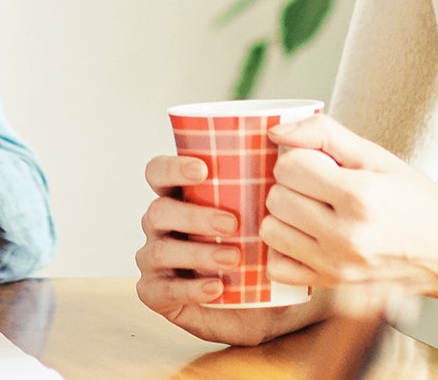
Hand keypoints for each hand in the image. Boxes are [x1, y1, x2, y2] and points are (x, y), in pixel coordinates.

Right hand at [134, 153, 323, 345]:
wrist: (272, 304)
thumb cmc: (268, 248)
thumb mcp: (275, 211)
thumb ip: (274, 173)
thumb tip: (282, 132)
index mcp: (180, 195)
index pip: (158, 172)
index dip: (172, 167)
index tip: (204, 170)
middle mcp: (162, 225)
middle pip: (158, 211)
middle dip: (194, 216)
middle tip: (233, 224)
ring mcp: (155, 260)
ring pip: (158, 251)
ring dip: (196, 252)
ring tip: (234, 258)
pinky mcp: (158, 294)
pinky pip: (159, 290)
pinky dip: (189, 288)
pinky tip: (217, 287)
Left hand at [261, 115, 437, 302]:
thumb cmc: (415, 199)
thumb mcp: (376, 156)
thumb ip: (324, 134)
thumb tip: (275, 130)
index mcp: (359, 196)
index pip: (289, 167)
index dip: (302, 159)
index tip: (323, 165)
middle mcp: (346, 236)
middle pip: (276, 197)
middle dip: (293, 186)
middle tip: (320, 188)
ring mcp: (337, 267)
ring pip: (270, 230)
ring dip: (286, 217)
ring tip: (315, 212)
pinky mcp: (332, 287)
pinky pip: (277, 267)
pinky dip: (286, 250)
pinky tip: (309, 238)